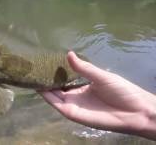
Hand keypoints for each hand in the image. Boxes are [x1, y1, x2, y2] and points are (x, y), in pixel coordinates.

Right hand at [40, 51, 155, 139]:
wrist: (135, 112)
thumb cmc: (121, 91)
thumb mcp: (101, 76)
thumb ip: (84, 68)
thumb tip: (68, 53)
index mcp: (82, 86)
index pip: (64, 79)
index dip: (54, 72)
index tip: (44, 62)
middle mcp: (75, 96)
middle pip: (56, 87)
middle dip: (45, 79)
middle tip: (33, 67)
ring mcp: (73, 104)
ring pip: (53, 95)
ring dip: (42, 87)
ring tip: (32, 75)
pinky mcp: (72, 113)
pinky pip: (57, 104)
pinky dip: (47, 96)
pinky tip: (39, 87)